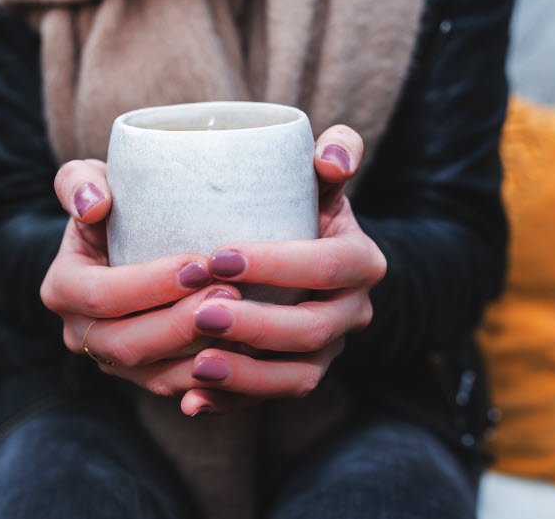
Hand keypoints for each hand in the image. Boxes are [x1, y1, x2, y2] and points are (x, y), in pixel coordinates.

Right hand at [41, 159, 241, 392]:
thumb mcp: (92, 180)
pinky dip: (212, 376)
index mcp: (62, 288)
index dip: (150, 284)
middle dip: (181, 322)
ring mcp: (113, 362)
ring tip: (244, 321)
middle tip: (231, 293)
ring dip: (201, 353)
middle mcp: (80, 333)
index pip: (102, 295)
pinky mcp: (146, 377)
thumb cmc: (117, 203)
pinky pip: (178, 388)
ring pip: (156, 374)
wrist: (130, 240)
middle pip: (128, 343)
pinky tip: (246, 351)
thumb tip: (93, 206)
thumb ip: (80, 182)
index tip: (199, 263)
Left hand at [174, 125, 386, 415]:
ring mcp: (328, 351)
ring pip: (298, 377)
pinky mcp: (299, 377)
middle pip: (313, 330)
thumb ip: (333, 151)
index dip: (277, 264)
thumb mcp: (315, 174)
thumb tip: (330, 157)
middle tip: (200, 313)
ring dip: (247, 377)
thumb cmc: (294, 202)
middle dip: (257, 325)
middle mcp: (352, 311)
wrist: (294, 251)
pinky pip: (270, 400)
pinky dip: (232, 403)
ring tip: (196, 365)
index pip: (328, 265)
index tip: (217, 256)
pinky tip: (193, 401)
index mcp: (361, 259)